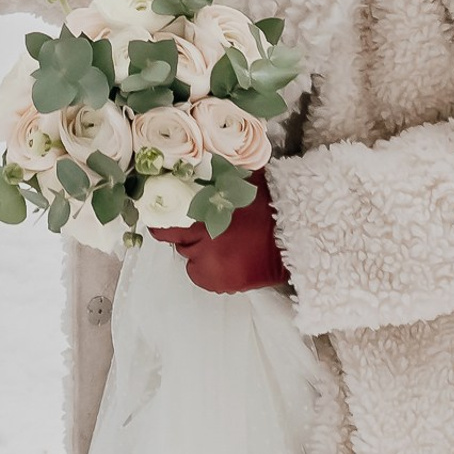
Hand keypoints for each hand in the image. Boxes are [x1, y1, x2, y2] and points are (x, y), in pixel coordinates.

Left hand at [152, 183, 285, 292]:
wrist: (298, 234)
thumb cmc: (270, 203)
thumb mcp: (238, 182)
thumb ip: (212, 180)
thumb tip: (189, 171)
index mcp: (206, 213)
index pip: (168, 224)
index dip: (161, 223)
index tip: (156, 219)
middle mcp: (205, 240)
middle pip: (179, 243)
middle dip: (187, 237)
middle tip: (203, 231)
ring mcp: (213, 264)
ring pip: (191, 261)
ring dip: (199, 254)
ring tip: (221, 246)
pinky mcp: (224, 282)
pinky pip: (205, 278)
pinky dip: (210, 272)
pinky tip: (227, 261)